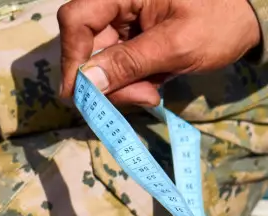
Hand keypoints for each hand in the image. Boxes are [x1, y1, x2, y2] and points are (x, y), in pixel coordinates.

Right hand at [58, 0, 262, 105]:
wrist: (251, 19)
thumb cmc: (221, 20)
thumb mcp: (177, 44)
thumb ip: (129, 63)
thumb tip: (85, 83)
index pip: (76, 20)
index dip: (73, 56)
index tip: (82, 92)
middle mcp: (116, 5)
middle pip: (85, 46)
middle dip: (104, 80)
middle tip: (137, 97)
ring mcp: (122, 23)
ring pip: (98, 62)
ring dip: (120, 86)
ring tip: (151, 93)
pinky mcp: (130, 40)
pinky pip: (115, 67)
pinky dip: (130, 83)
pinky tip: (152, 86)